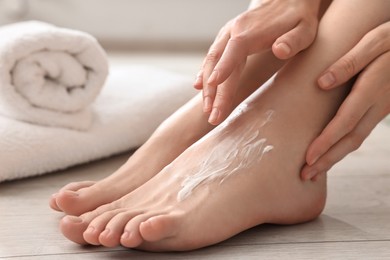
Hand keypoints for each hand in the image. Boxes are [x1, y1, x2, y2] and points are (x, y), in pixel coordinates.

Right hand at [194, 0, 320, 124]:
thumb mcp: (304, 30)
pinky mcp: (228, 38)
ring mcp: (228, 34)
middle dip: (213, 91)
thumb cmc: (298, 19)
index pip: (233, 52)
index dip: (222, 70)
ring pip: (211, 61)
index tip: (211, 87)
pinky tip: (200, 86)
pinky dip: (205, 73)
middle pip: (217, 63)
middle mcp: (233, 31)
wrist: (289, 0)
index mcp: (250, 31)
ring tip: (206, 110)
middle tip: (212, 116)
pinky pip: (213, 57)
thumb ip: (293, 41)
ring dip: (207, 87)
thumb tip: (280, 50)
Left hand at [302, 21, 389, 180]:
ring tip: (314, 170)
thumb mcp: (374, 42)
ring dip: (335, 157)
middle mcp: (378, 104)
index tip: (308, 158)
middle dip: (328, 159)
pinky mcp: (379, 109)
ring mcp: (381, 109)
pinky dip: (344, 147)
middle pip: (351, 139)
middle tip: (305, 176)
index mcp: (373, 88)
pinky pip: (360, 132)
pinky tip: (331, 152)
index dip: (327, 142)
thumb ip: (350, 62)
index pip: (346, 121)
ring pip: (357, 139)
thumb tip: (322, 82)